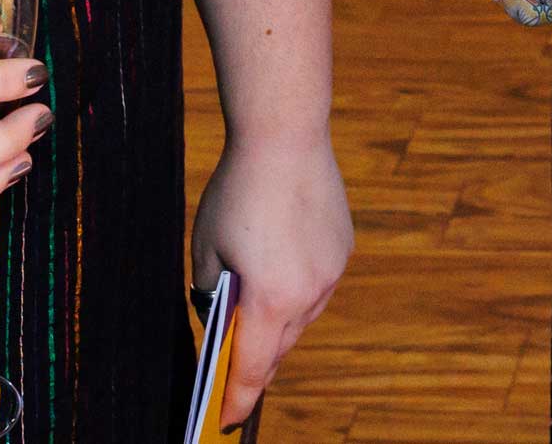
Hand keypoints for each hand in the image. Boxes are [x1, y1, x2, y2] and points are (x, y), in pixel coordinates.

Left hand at [192, 129, 352, 420]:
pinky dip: (296, 289)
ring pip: (301, 317)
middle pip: (280, 346)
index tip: (226, 419)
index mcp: (271, 300)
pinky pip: (316, 286)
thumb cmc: (238, 192)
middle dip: (257, 361)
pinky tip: (280, 273)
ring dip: (278, 323)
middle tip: (235, 373)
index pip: (254, 369)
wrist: (286, 136)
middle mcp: (309, 294)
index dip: (238, 398)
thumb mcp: (208, 249)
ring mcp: (332, 272)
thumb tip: (223, 316)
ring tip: (256, 325)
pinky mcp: (343, 249)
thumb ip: (213, 293)